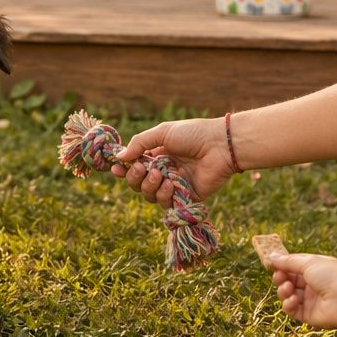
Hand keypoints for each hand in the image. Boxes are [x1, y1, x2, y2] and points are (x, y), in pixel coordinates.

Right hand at [109, 117, 235, 207]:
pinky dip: (164, 195)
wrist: (220, 146)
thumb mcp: (163, 132)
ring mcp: (174, 186)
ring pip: (149, 195)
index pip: (134, 166)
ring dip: (150, 186)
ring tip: (161, 175)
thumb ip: (140, 144)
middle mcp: (164, 171)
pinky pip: (166, 204)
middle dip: (135, 178)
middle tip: (143, 169)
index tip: (116, 169)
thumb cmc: (193, 134)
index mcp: (157, 155)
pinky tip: (171, 184)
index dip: (123, 170)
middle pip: (138, 184)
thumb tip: (119, 156)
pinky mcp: (185, 198)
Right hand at [269, 253, 336, 329]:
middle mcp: (313, 285)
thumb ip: (288, 261)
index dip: (282, 265)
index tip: (270, 263)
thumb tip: (271, 256)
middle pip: (289, 281)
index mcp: (315, 270)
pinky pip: (291, 310)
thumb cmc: (333, 277)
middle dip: (280, 278)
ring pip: (287, 295)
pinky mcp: (308, 315)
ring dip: (283, 290)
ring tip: (288, 288)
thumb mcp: (309, 263)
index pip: (294, 267)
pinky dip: (288, 304)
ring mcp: (310, 301)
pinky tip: (294, 300)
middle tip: (279, 276)